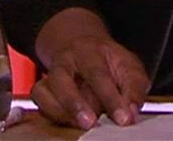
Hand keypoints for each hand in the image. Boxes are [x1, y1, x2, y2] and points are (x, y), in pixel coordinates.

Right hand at [30, 7, 145, 128]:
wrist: (82, 47)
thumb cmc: (108, 61)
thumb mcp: (129, 67)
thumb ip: (133, 89)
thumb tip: (132, 111)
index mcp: (90, 50)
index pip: (98, 74)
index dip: (111, 98)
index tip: (123, 118)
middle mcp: (66, 60)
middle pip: (63, 81)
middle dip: (76, 105)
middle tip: (91, 123)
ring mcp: (51, 74)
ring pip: (44, 92)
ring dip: (62, 112)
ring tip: (81, 124)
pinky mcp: (41, 88)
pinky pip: (39, 101)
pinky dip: (51, 113)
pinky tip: (68, 120)